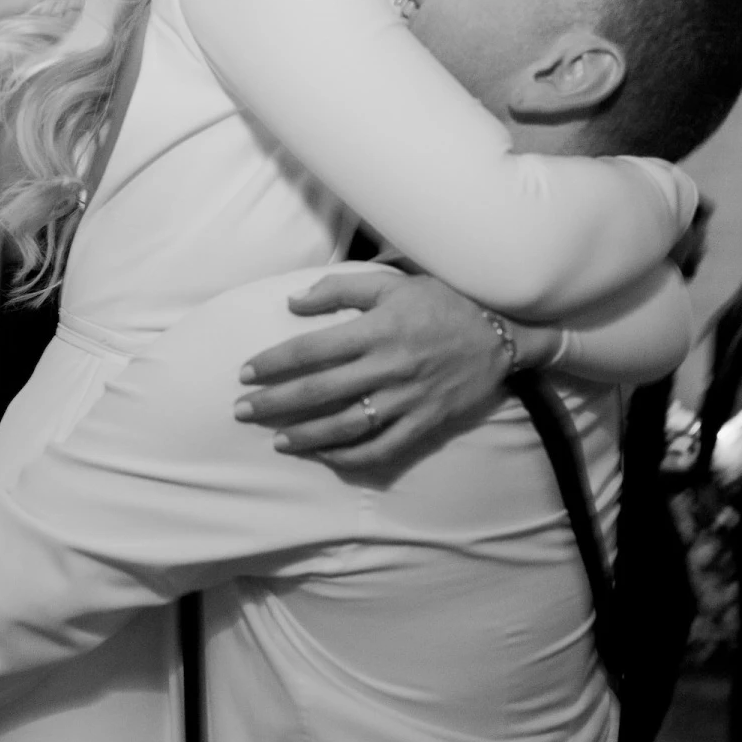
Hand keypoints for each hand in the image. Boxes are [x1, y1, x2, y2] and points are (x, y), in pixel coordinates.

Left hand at [235, 271, 507, 473]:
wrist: (499, 336)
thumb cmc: (441, 304)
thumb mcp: (393, 284)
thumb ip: (340, 288)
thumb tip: (293, 302)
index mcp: (377, 330)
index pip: (311, 350)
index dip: (273, 364)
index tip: (245, 373)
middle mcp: (388, 367)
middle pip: (319, 392)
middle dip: (274, 403)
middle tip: (242, 411)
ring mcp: (406, 399)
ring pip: (346, 426)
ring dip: (306, 436)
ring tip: (277, 439)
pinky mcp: (423, 423)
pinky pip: (382, 449)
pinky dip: (350, 457)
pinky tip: (324, 456)